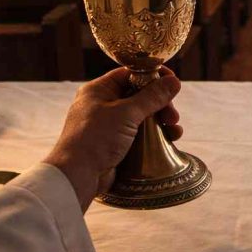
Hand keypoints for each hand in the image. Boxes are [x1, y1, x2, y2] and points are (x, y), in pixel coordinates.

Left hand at [44, 66, 182, 211]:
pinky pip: (140, 133)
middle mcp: (103, 104)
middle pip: (140, 95)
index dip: (153, 76)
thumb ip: (152, 97)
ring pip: (142, 115)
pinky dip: (155, 134)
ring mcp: (109, 125)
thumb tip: (174, 81)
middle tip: (172, 116)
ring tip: (174, 129)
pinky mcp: (116, 143)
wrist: (77, 177)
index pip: (130, 74)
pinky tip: (169, 139)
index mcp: (99, 90)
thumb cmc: (96, 139)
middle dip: (160, 103)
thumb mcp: (126, 114)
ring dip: (161, 120)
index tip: (172, 82)